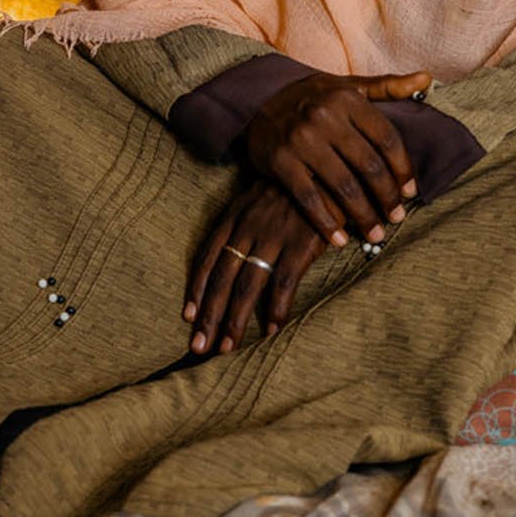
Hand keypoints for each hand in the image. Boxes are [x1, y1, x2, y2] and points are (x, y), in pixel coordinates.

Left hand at [184, 180, 327, 355]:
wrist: (327, 168)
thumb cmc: (291, 189)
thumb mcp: (256, 200)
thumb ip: (240, 227)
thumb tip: (226, 261)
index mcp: (234, 217)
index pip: (207, 259)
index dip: (196, 290)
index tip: (188, 317)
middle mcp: (248, 228)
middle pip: (222, 279)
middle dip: (209, 316)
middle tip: (199, 347)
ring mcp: (273, 236)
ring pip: (247, 286)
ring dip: (235, 320)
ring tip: (227, 348)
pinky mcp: (301, 244)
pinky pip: (283, 282)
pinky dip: (276, 308)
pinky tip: (270, 329)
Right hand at [243, 70, 431, 246]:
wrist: (258, 98)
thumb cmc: (313, 97)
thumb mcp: (348, 86)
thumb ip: (387, 87)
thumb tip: (426, 79)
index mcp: (347, 98)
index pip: (386, 138)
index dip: (403, 169)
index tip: (411, 192)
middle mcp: (325, 117)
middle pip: (368, 166)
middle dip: (387, 197)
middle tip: (397, 217)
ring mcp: (301, 140)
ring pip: (343, 185)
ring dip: (363, 215)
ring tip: (375, 234)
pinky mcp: (279, 161)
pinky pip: (309, 198)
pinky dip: (326, 222)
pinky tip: (339, 238)